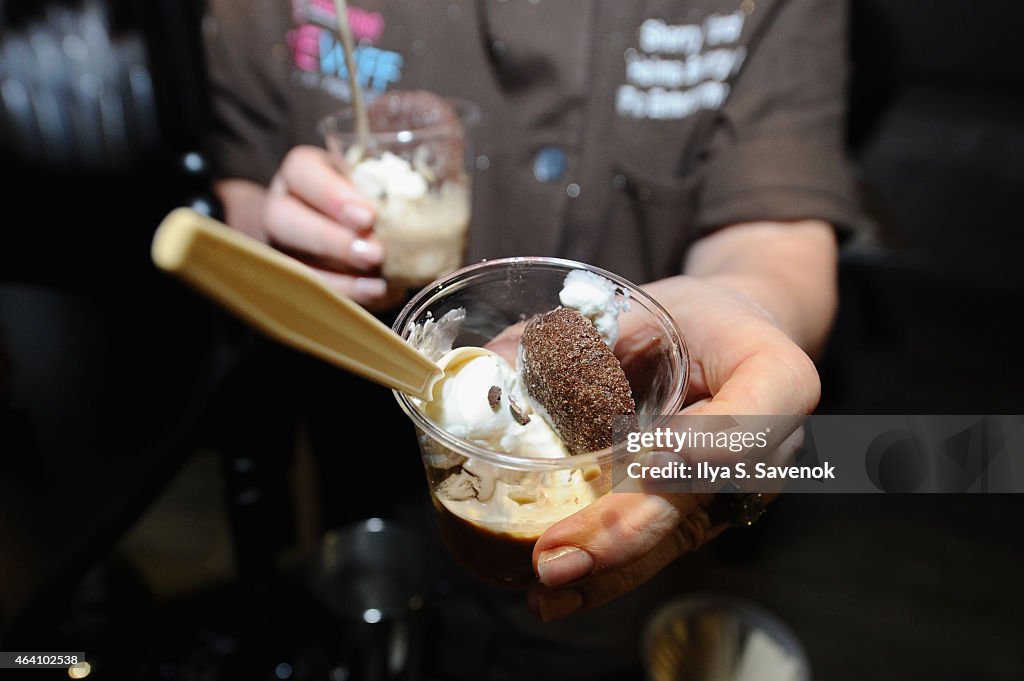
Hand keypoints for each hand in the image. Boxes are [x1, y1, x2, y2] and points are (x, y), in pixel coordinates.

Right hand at [220, 145, 406, 309]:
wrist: (329, 218)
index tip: (368, 215)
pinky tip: (373, 294)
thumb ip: (391, 190)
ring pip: (293, 262)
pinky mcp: (291, 275)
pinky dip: (345, 295)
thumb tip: (445, 217)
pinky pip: (310, 290)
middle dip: (331, 240)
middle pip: (283, 219)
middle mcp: (283, 203)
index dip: (332, 195)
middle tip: (374, 254)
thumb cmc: (360, 192)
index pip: (302, 171)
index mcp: (302, 170)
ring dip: (338, 277)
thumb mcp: (371, 178)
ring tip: (377, 284)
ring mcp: (282, 244)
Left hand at [527, 275, 818, 621]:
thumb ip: (589, 329)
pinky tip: (556, 593)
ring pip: (675, 537)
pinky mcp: (704, 514)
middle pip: (698, 496)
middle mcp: (771, 447)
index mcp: (775, 375)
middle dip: (623, 531)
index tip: (650, 459)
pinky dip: (608, 571)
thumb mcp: (652, 299)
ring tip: (545, 589)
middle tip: (556, 556)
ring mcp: (737, 491)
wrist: (734, 339)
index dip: (706, 444)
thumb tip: (492, 359)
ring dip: (607, 570)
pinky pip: (659, 546)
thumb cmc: (692, 316)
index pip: (751, 416)